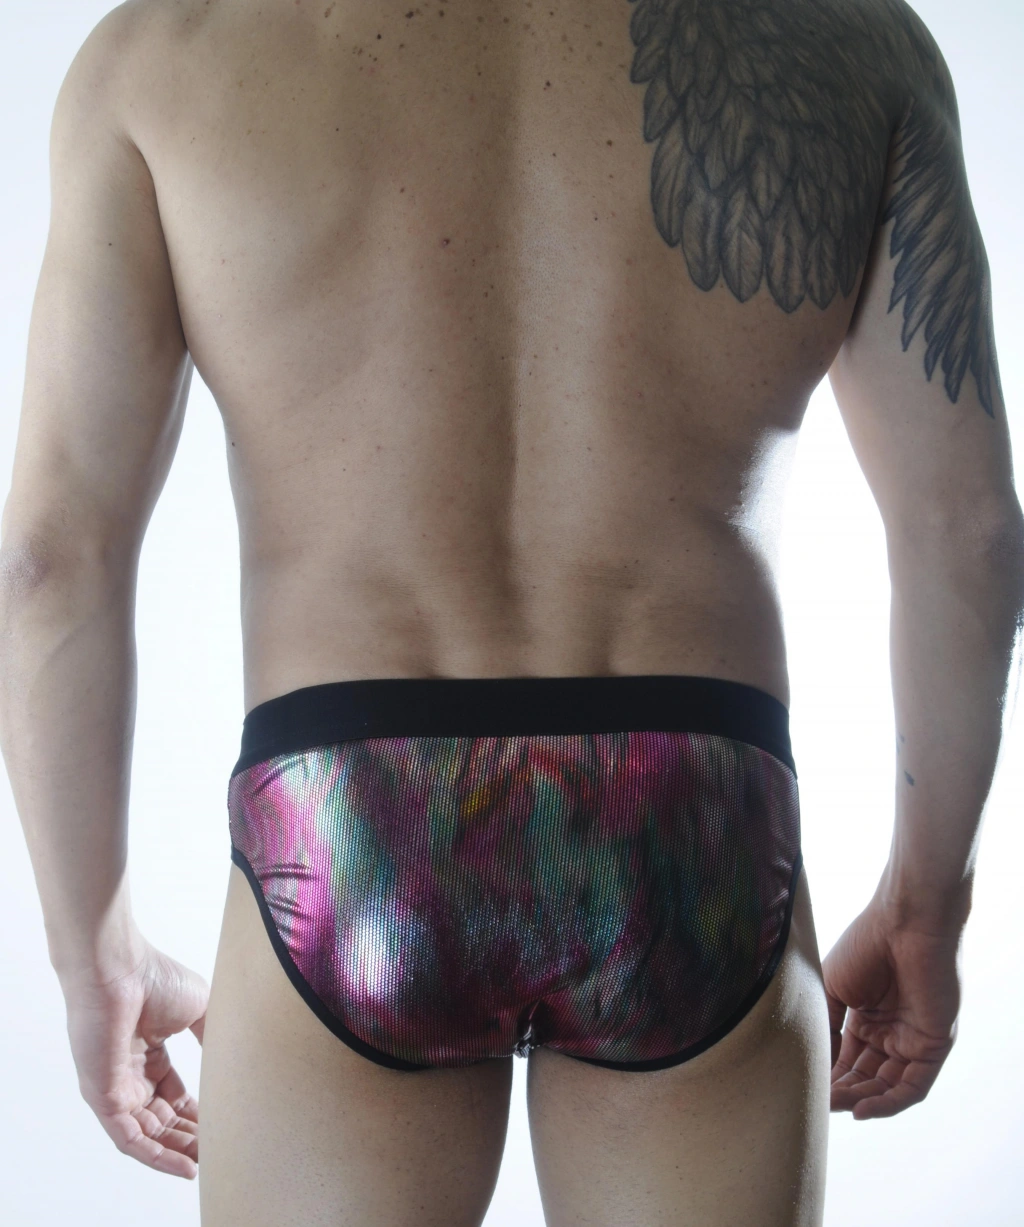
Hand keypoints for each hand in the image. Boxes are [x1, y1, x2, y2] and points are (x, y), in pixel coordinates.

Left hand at [61, 940, 208, 1178]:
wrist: (119, 968)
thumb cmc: (155, 977)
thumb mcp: (200, 1008)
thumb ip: (212, 1035)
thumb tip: (232, 1058)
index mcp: (148, 1052)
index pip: (173, 1096)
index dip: (199, 1113)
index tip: (225, 1126)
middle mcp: (129, 1074)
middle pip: (161, 1119)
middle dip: (190, 1138)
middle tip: (220, 1153)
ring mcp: (113, 1088)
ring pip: (147, 1135)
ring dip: (177, 1152)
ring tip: (208, 1165)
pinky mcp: (102, 1098)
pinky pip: (129, 1139)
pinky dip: (157, 1157)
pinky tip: (185, 1166)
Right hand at [822, 900, 961, 1118]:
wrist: (903, 923)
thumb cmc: (864, 945)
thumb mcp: (831, 988)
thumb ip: (825, 1027)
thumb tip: (812, 1065)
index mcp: (866, 1017)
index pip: (847, 1059)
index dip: (828, 1076)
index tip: (801, 1086)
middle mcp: (891, 1031)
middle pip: (866, 1076)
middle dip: (842, 1092)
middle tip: (816, 1101)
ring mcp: (913, 1039)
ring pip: (887, 1086)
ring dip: (861, 1100)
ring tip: (833, 1105)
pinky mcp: (934, 1045)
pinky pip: (913, 1086)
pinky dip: (889, 1103)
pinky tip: (862, 1109)